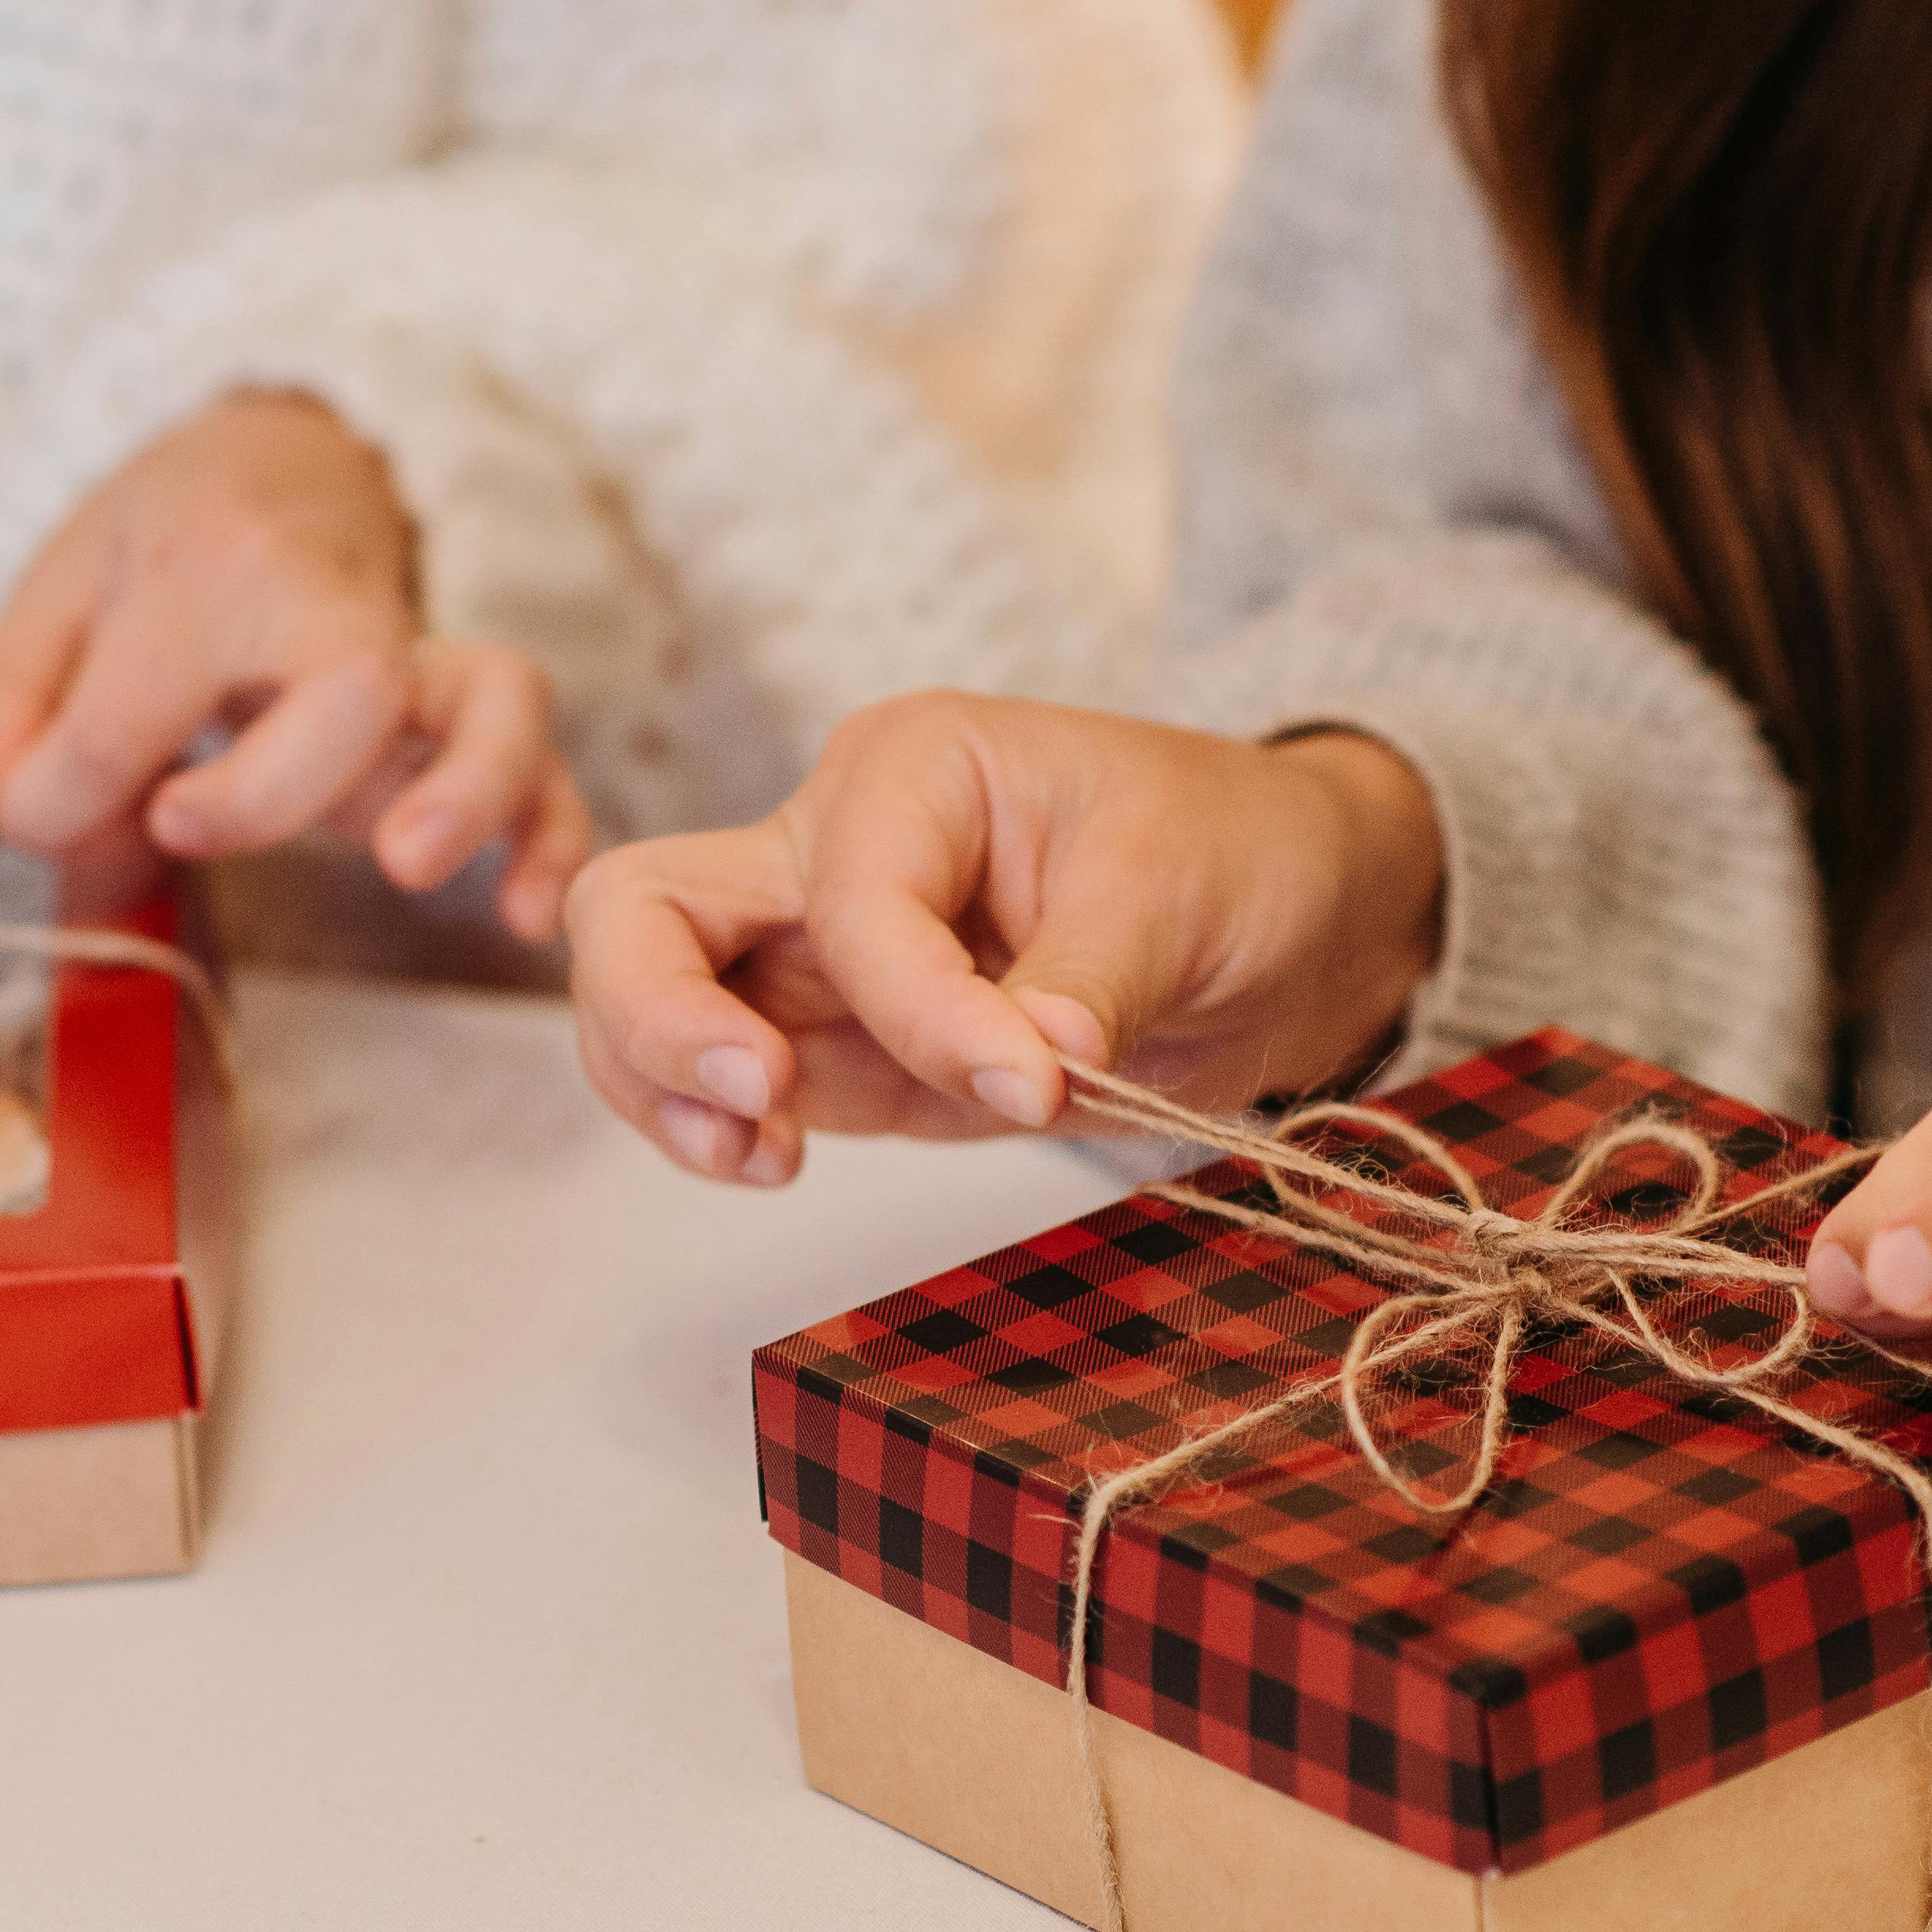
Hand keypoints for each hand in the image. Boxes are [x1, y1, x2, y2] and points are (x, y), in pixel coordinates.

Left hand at [0, 389, 589, 939]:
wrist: (290, 455)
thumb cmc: (169, 536)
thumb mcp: (60, 587)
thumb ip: (7, 704)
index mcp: (207, 566)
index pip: (131, 711)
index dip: (57, 795)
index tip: (27, 810)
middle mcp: (332, 607)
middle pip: (346, 687)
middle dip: (264, 786)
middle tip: (176, 822)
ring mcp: (420, 663)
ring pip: (493, 700)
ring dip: (467, 791)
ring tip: (409, 867)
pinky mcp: (470, 714)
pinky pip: (548, 765)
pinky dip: (551, 838)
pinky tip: (525, 915)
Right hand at [563, 692, 1446, 1184]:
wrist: (1286, 918)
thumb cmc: (1231, 852)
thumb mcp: (1183, 888)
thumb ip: (1089, 975)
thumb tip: (1023, 1069)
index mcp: (911, 769)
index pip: (852, 899)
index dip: (924, 1007)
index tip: (1035, 1085)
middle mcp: (829, 847)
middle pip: (644, 909)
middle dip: (659, 1011)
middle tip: (759, 1099)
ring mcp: (816, 952)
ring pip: (647, 1000)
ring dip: (663, 1085)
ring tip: (760, 1157)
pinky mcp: (837, 1046)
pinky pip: (716, 1082)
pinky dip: (705, 1128)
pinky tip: (768, 1163)